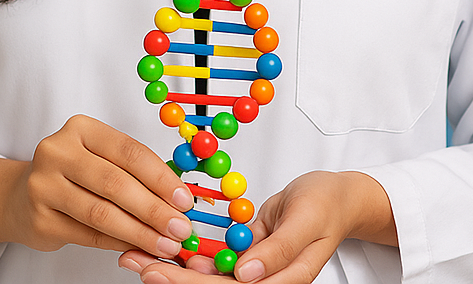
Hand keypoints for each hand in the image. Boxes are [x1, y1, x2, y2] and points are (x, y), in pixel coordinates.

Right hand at [0, 114, 194, 259]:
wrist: (18, 195)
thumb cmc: (71, 173)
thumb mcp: (98, 157)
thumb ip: (132, 171)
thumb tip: (176, 197)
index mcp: (80, 128)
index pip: (129, 151)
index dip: (160, 177)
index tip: (183, 199)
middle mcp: (58, 151)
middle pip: (116, 183)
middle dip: (154, 209)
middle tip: (179, 227)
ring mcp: (44, 185)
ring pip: (102, 213)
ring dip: (139, 232)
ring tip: (164, 243)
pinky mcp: (39, 218)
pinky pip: (88, 234)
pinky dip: (117, 243)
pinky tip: (136, 247)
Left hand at [117, 170, 395, 283]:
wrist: (336, 197)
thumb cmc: (326, 205)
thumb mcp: (307, 220)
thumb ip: (279, 250)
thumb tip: (248, 274)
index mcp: (282, 283)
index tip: (159, 273)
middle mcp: (262, 281)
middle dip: (171, 278)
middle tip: (136, 262)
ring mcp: (251, 269)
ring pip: (206, 275)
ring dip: (171, 266)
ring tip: (136, 255)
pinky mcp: (244, 254)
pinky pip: (212, 258)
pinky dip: (186, 252)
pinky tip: (160, 245)